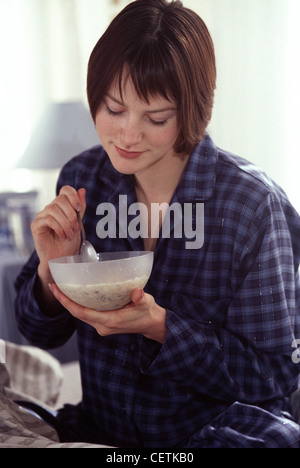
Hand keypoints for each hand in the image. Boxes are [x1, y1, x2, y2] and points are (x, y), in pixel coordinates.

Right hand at [31, 186, 85, 280]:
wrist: (62, 258)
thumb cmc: (69, 242)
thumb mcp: (78, 223)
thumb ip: (80, 208)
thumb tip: (82, 190)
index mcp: (61, 206)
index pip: (65, 190)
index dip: (73, 195)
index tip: (79, 208)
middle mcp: (50, 209)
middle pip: (60, 199)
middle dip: (71, 214)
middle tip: (76, 228)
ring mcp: (42, 216)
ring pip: (53, 209)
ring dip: (65, 223)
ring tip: (70, 234)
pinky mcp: (36, 225)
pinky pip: (48, 219)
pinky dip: (58, 227)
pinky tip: (62, 236)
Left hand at [48, 285, 167, 343]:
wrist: (152, 324)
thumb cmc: (148, 312)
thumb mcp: (147, 303)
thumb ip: (141, 298)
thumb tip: (137, 292)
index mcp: (109, 321)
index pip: (81, 312)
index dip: (66, 302)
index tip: (56, 290)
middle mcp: (102, 326)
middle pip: (77, 313)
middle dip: (64, 300)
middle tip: (54, 285)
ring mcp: (102, 325)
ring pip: (81, 314)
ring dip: (70, 302)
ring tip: (61, 288)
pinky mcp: (103, 323)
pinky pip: (87, 313)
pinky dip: (79, 304)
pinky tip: (76, 294)